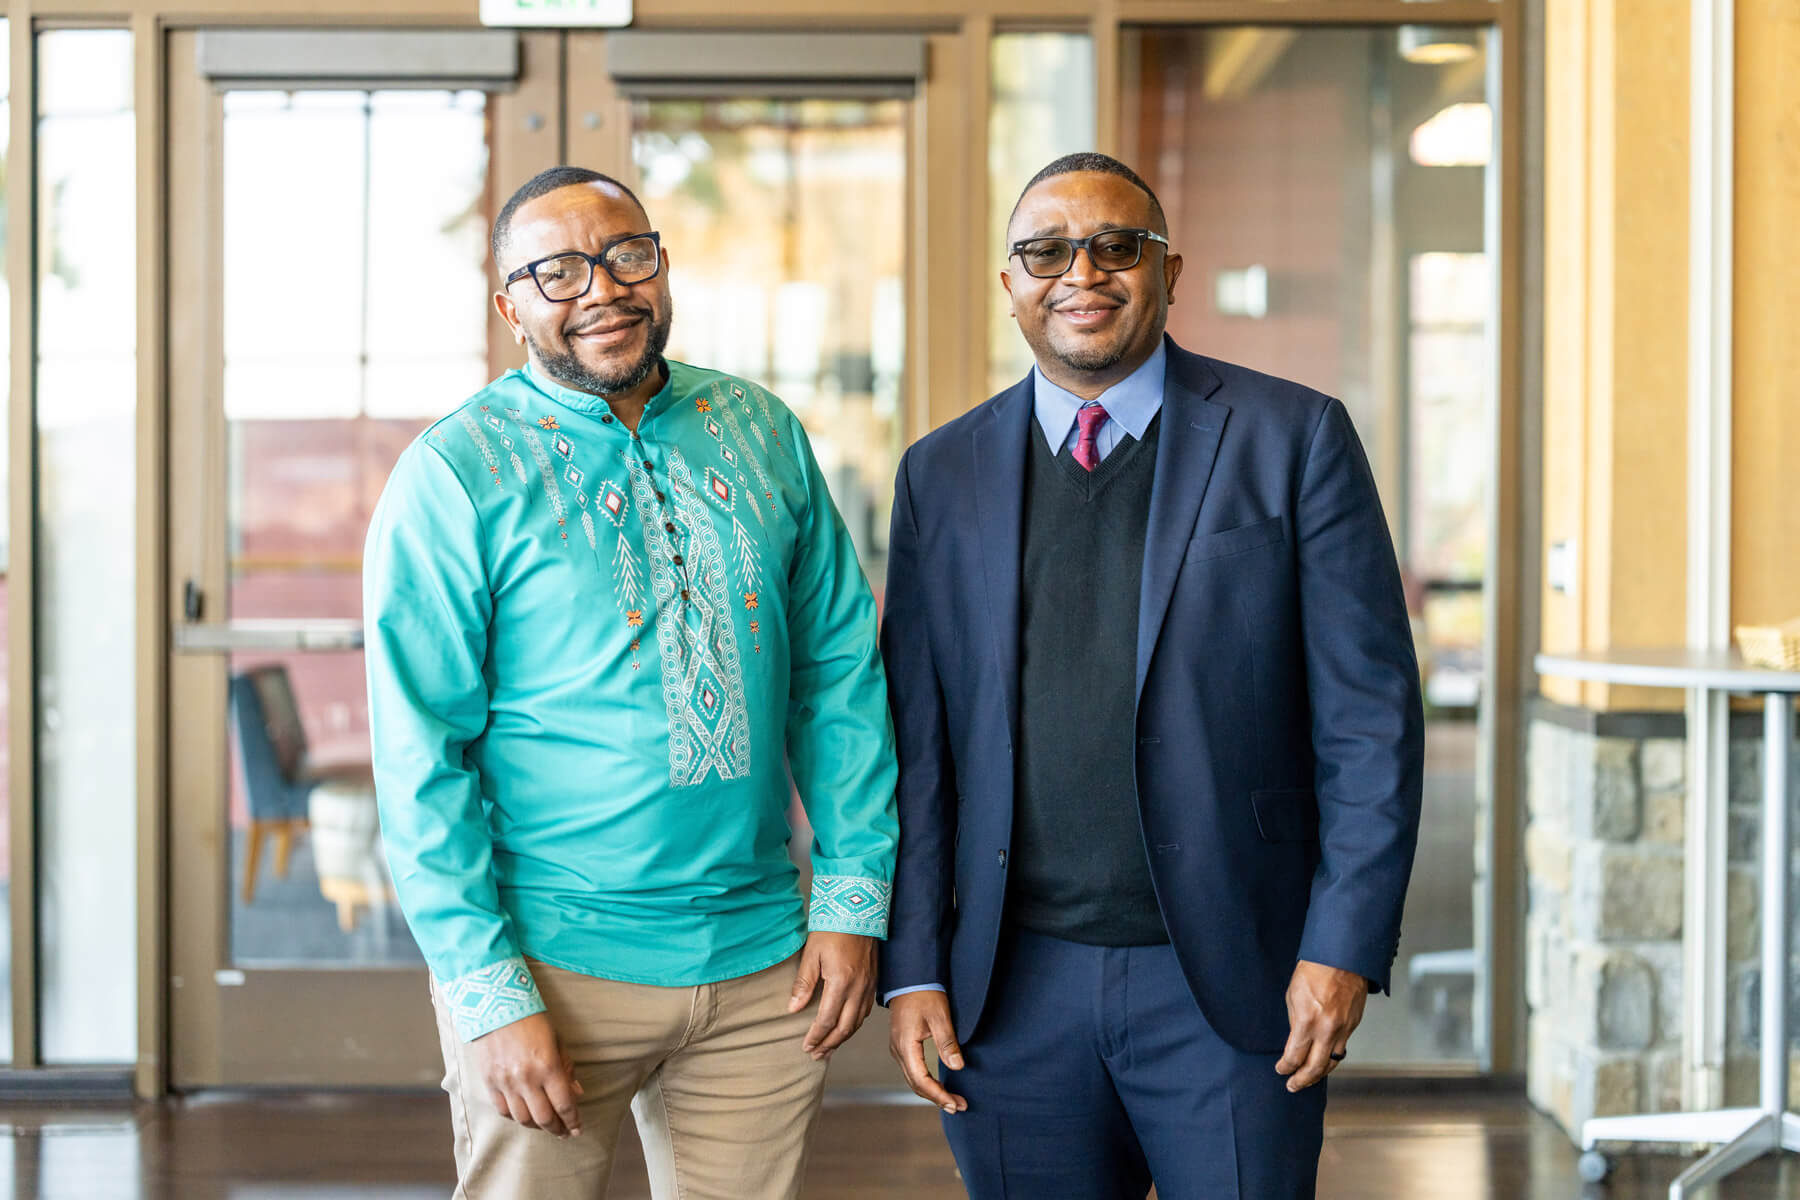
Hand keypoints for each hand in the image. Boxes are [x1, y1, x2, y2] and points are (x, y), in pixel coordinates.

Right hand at [471, 1011, 583, 1136]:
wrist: (495, 1005)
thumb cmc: (532, 1019)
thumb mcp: (557, 1040)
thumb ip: (566, 1068)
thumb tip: (576, 1094)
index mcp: (548, 1066)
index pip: (564, 1105)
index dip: (573, 1121)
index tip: (577, 1129)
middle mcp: (526, 1079)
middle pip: (544, 1118)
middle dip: (557, 1129)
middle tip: (564, 1133)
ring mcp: (505, 1082)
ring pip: (522, 1118)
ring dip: (536, 1125)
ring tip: (545, 1125)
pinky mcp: (489, 1082)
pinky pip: (503, 1110)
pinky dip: (515, 1116)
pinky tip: (524, 1114)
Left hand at [788, 931, 877, 1060]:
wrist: (858, 909)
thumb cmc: (833, 928)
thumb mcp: (812, 954)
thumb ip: (804, 983)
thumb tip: (793, 1009)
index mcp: (841, 982)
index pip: (827, 1020)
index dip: (816, 1037)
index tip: (806, 1047)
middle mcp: (858, 988)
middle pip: (844, 1027)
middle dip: (829, 1044)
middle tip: (816, 1055)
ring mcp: (868, 985)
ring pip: (857, 1022)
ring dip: (842, 1038)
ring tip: (829, 1047)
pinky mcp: (873, 980)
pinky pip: (865, 1010)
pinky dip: (854, 1024)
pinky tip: (846, 1027)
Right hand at [887, 990, 966, 1113]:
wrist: (910, 977)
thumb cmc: (924, 993)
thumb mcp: (940, 1017)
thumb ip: (948, 1043)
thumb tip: (957, 1067)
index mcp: (906, 1045)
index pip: (921, 1080)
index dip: (939, 1095)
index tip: (955, 1103)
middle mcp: (898, 1050)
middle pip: (916, 1084)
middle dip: (937, 1098)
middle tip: (958, 1106)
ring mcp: (898, 1048)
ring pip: (913, 1079)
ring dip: (931, 1092)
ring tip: (951, 1100)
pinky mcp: (901, 1045)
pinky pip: (912, 1070)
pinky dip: (925, 1082)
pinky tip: (937, 1085)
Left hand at [1276, 960, 1368, 1092]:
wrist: (1341, 958)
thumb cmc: (1313, 971)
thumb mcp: (1293, 996)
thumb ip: (1295, 1022)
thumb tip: (1295, 1041)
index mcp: (1308, 1022)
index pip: (1295, 1056)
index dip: (1286, 1067)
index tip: (1281, 1070)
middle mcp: (1328, 1030)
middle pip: (1315, 1067)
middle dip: (1302, 1080)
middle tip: (1292, 1086)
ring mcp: (1344, 1029)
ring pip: (1333, 1062)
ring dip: (1320, 1074)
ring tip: (1308, 1079)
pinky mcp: (1354, 1025)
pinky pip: (1342, 1048)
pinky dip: (1332, 1058)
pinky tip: (1324, 1060)